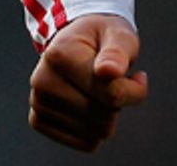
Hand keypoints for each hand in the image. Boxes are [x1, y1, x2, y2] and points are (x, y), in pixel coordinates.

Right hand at [28, 13, 150, 152]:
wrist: (75, 40)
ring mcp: (38, 102)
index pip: (111, 93)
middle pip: (103, 116)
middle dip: (118, 101)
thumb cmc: (101, 37)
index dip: (134, 89)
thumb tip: (109, 71)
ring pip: (95, 132)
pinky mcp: (39, 120)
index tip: (138, 76)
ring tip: (101, 90)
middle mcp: (43, 80)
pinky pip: (84, 142)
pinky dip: (95, 128)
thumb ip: (118, 52)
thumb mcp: (119, 34)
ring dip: (107, 115)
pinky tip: (91, 104)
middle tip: (115, 81)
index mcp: (60, 54)